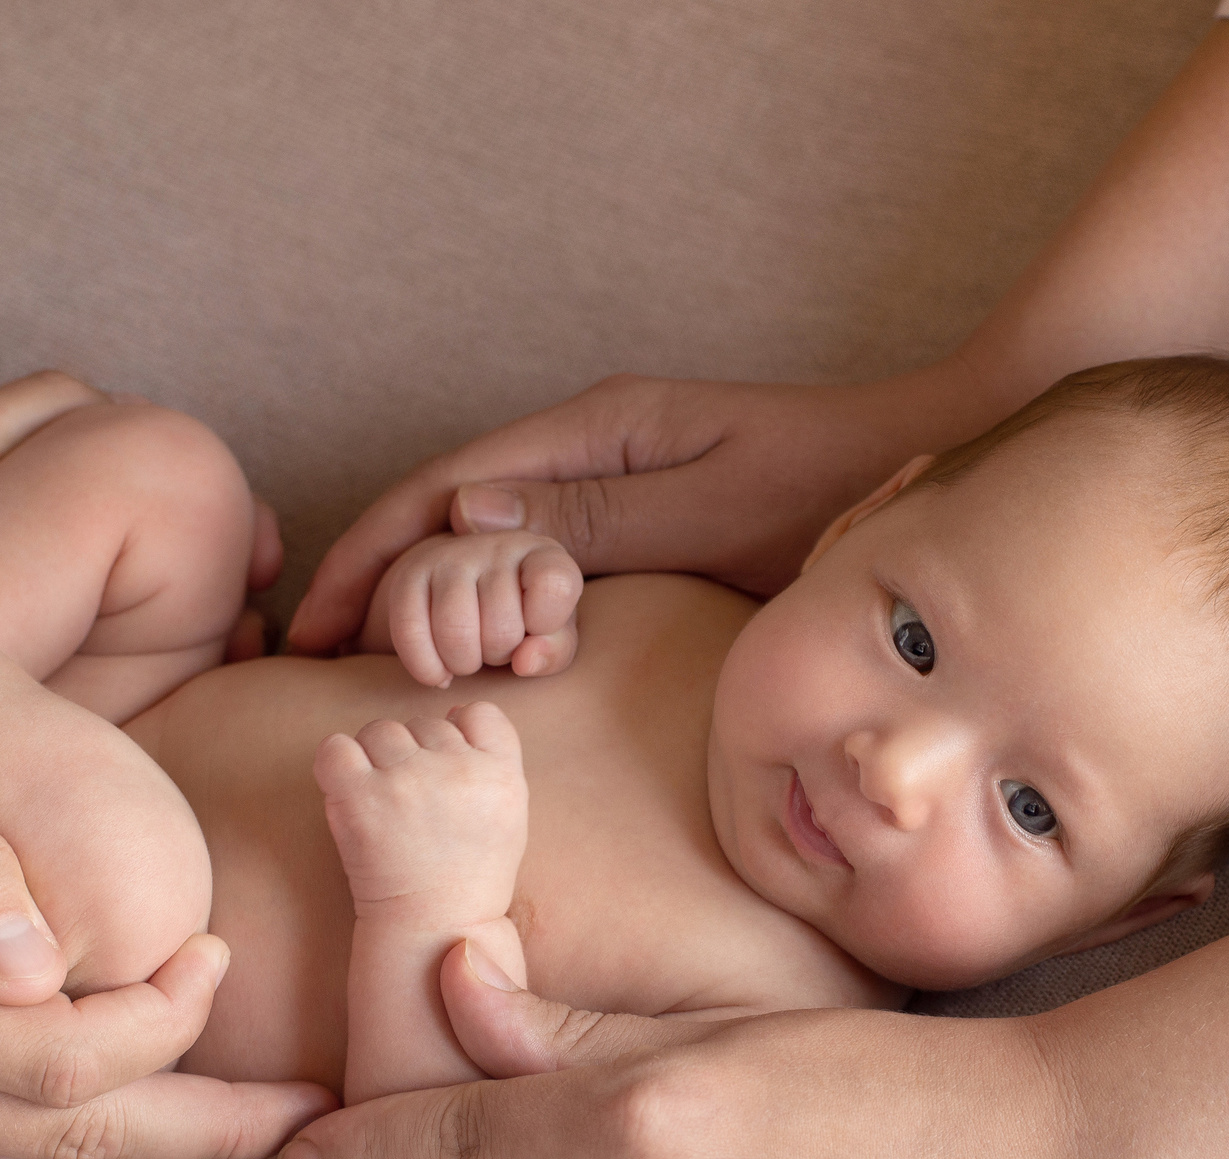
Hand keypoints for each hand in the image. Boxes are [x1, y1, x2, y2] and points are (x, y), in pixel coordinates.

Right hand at [291, 367, 975, 654]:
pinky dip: (474, 592)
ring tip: (354, 657)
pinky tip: (454, 640)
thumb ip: (598, 519)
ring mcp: (611, 475)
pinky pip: (529, 554)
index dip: (367, 555)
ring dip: (412, 586)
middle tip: (305, 654)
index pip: (442, 491)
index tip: (310, 623)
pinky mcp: (639, 511)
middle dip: (368, 573)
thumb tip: (465, 525)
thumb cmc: (833, 487)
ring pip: (478, 533)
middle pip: (441, 508)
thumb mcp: (714, 509)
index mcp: (594, 430)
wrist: (923, 457)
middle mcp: (588, 444)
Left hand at [316, 703, 527, 921]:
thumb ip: (492, 760)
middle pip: (423, 723)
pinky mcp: (359, 796)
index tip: (448, 769)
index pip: (479, 712)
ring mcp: (406, 780)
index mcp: (502, 773)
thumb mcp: (510, 814)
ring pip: (380, 730)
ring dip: (375, 759)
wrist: (434, 928)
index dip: (459, 733)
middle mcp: (456, 770)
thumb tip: (450, 712)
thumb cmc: (469, 875)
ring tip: (381, 804)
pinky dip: (336, 764)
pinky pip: (335, 747)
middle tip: (411, 806)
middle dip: (414, 755)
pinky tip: (348, 793)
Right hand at [360, 532, 582, 686]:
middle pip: (503, 629)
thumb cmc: (522, 624)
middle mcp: (497, 544)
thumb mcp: (551, 638)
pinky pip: (410, 630)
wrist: (470, 602)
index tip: (537, 628)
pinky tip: (440, 672)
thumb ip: (553, 650)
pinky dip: (427, 667)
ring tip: (471, 655)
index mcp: (544, 553)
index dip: (547, 624)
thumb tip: (524, 661)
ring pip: (455, 631)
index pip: (555, 586)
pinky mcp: (410, 574)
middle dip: (500, 655)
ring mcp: (451, 555)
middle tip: (498, 646)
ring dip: (464, 663)